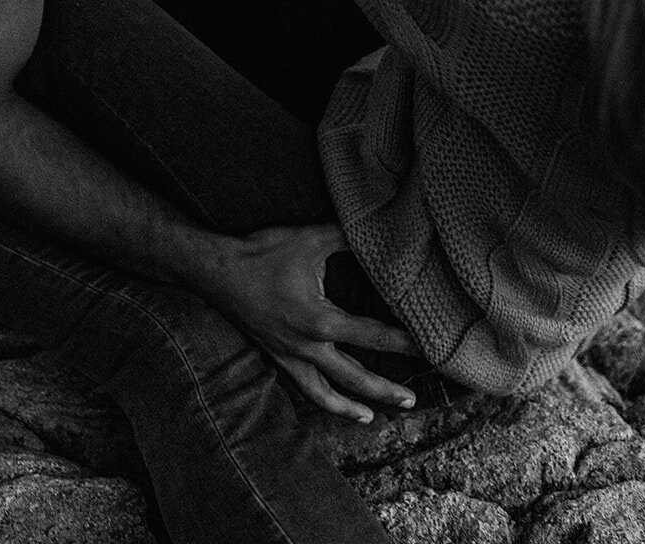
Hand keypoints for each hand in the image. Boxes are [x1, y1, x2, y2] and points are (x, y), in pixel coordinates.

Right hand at [206, 224, 416, 422]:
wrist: (217, 272)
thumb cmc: (263, 253)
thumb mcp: (310, 238)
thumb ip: (346, 236)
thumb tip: (374, 228)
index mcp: (322, 319)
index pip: (372, 335)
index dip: (402, 342)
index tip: (427, 348)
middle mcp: (309, 346)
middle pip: (357, 376)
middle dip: (387, 388)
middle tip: (413, 399)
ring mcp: (291, 356)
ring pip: (329, 392)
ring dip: (355, 406)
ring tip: (377, 416)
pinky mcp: (277, 357)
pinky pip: (304, 388)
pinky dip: (324, 401)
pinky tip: (336, 405)